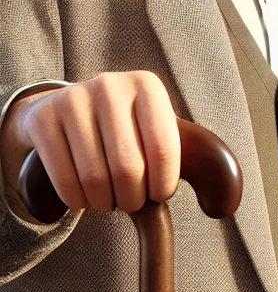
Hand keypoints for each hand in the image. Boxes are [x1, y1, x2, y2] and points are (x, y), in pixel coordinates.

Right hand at [0, 72, 179, 215]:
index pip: (163, 148)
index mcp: (147, 86)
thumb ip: (192, 157)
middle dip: (133, 198)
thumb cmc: (126, 127)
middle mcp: (110, 86)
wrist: (67, 109)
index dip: (163, 183)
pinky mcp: (43, 119)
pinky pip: (64, 179)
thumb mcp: (157, 127)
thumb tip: (220, 205)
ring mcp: (73, 99)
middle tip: (132, 202)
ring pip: (94, 177)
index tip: (158, 195)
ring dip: (105, 203)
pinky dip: (77, 201)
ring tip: (110, 201)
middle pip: (128, 167)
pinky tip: (85, 199)